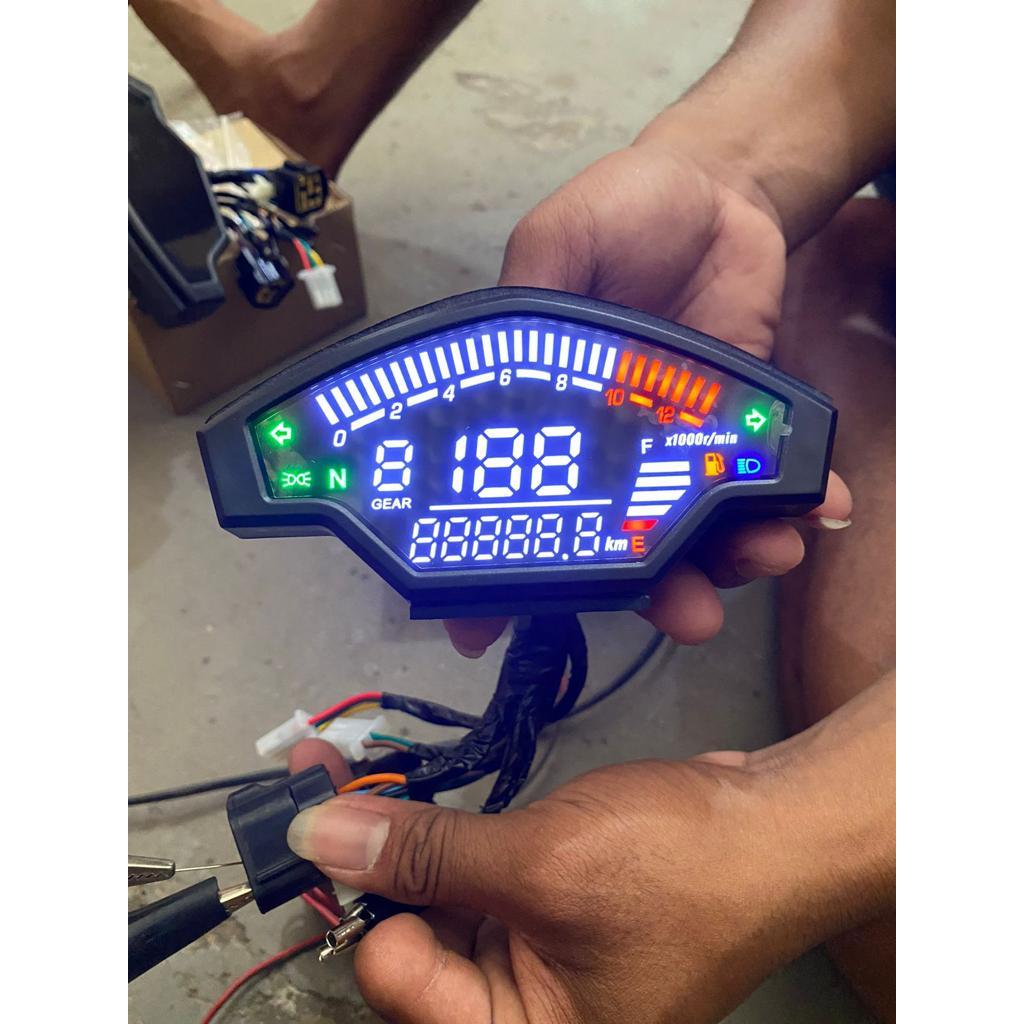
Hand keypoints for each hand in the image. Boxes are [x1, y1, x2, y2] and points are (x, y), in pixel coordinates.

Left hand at [286, 680, 893, 1023]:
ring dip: (404, 846)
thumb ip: (424, 854)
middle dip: (370, 866)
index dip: (360, 900)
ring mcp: (538, 962)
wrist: (773, 828)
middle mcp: (524, 1014)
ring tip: (361, 783)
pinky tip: (424, 803)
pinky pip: (479, 886)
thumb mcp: (538, 860)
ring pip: (439, 908)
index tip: (321, 819)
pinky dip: (450, 844)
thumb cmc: (674, 868)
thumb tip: (319, 837)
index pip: (394, 981)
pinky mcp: (550, 913)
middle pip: (410, 947)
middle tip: (328, 784)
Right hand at [447, 141, 850, 656]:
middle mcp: (609, 449)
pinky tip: (819, 509)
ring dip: (731, 561)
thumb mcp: (561, 236)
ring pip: (694, 531)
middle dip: (647, 591)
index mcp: (550, 414)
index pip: (514, 504)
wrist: (723, 195)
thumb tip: (500, 356)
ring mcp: (677, 447)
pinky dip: (794, 504)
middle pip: (615, 543)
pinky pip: (761, 483)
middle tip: (683, 615)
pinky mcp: (738, 431)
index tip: (482, 631)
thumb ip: (534, 289)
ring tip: (766, 557)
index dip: (499, 571)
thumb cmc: (625, 209)